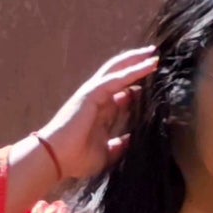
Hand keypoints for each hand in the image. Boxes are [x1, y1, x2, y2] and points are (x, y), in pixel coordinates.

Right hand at [34, 45, 157, 182]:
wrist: (58, 159)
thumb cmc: (76, 159)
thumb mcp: (105, 154)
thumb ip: (118, 146)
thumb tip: (130, 140)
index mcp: (101, 112)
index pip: (122, 93)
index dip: (137, 85)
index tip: (155, 81)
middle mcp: (98, 98)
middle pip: (119, 74)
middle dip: (136, 64)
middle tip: (154, 56)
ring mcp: (94, 93)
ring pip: (118, 70)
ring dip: (136, 60)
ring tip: (154, 53)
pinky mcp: (93, 92)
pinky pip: (117, 78)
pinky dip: (134, 71)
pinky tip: (149, 65)